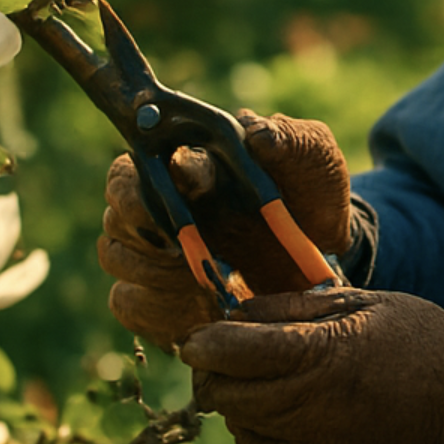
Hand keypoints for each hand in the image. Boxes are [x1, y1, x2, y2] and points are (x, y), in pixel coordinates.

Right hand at [98, 111, 351, 350]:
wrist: (329, 247)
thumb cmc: (312, 188)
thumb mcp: (311, 153)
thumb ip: (287, 137)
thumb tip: (257, 134)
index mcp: (187, 165)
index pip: (136, 165)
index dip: (152, 181)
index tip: (185, 198)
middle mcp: (162, 205)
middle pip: (114, 212)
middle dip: (141, 230)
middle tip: (182, 248)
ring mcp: (159, 252)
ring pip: (113, 256)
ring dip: (151, 270)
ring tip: (204, 281)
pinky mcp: (164, 296)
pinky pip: (128, 302)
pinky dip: (156, 307)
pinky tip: (200, 309)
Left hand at [181, 287, 443, 443]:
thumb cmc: (429, 347)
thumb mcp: (368, 306)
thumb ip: (295, 309)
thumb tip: (232, 314)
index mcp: (326, 357)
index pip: (230, 353)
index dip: (203, 344)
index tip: (195, 341)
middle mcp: (318, 416)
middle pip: (227, 400)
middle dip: (217, 380)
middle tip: (227, 367)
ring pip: (248, 439)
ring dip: (252, 417)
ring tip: (290, 397)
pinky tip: (303, 438)